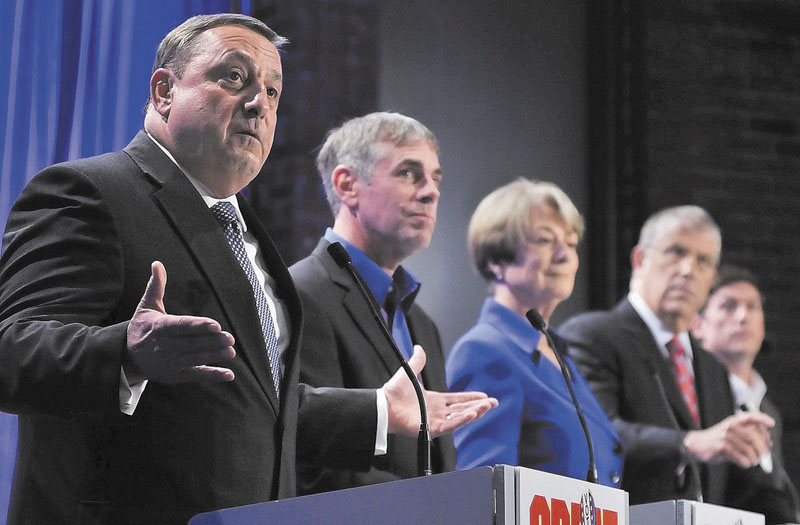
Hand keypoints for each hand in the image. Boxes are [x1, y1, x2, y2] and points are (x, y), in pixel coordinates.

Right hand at [125, 261, 235, 383]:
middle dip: (210, 342)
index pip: (181, 326)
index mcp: (159, 327)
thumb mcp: (146, 306)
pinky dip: (212, 375)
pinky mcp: (176, 375)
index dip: (198, 326)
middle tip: (229, 338)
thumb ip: (156, 286)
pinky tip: (229, 375)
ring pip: (195, 359)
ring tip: (231, 352)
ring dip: (213, 356)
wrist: (126, 357)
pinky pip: (196, 375)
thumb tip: (157, 263)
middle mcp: (165, 346)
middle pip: (191, 344)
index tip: (215, 324)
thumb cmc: (142, 327)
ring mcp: (171, 362)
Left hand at [382, 345, 497, 437]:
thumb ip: (418, 361)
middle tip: (494, 403)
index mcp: (434, 400)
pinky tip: (473, 414)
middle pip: (463, 409)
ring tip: (487, 407)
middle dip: (479, 406)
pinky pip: (450, 425)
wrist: (384, 404)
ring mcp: (435, 421)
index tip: (484, 396)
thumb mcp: (410, 372)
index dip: (471, 397)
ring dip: (474, 412)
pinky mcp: (431, 429)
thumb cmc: (394, 392)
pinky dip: (462, 420)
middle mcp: (436, 412)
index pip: (457, 400)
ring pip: (460, 417)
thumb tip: (419, 347)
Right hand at [684, 411, 774, 467]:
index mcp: (734, 421)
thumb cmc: (716, 441)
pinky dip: (745, 462)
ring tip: (753, 462)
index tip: (771, 424)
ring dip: (754, 458)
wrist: (696, 444)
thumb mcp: (731, 435)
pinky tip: (744, 463)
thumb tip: (766, 446)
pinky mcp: (720, 446)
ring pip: (748, 448)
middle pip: (754, 436)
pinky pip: (739, 456)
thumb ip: (747, 438)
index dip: (762, 418)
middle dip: (762, 448)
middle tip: (763, 456)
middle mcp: (730, 426)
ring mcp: (725, 435)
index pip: (750, 416)